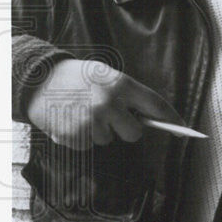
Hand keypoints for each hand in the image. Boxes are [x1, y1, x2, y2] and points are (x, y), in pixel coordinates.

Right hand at [25, 58, 182, 149]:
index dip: (173, 119)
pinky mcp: (73, 136)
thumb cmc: (78, 77)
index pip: (156, 105)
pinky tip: (71, 120)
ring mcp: (90, 121)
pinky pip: (88, 146)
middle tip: (110, 116)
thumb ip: (128, 95)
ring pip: (109, 140)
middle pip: (135, 134)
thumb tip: (153, 119)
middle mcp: (108, 104)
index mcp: (120, 84)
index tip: (184, 131)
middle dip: (126, 129)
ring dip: (99, 131)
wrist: (37, 79)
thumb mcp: (107, 76)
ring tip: (82, 112)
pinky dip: (81, 137)